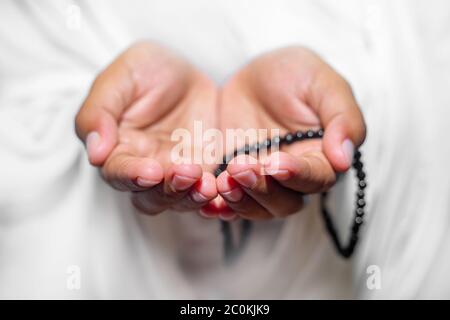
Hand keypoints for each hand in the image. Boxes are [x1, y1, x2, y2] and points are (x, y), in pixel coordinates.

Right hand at [75, 42, 217, 214]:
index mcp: (118, 148)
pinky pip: (208, 190)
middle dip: (168, 190)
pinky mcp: (204, 170)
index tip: (150, 171)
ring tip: (208, 184)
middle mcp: (145, 166)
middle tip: (187, 173)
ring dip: (192, 196)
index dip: (132, 176)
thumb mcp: (121, 77)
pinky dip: (216, 193)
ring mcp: (176, 171)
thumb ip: (100, 111)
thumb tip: (95, 153)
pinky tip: (224, 184)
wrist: (187, 70)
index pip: (118, 172)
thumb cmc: (147, 70)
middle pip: (150, 196)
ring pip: (179, 199)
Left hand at [216, 47, 365, 219]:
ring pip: (257, 208)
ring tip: (223, 181)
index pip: (316, 178)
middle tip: (240, 166)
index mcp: (321, 157)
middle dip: (263, 188)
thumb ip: (342, 116)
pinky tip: (208, 199)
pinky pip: (228, 203)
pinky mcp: (234, 180)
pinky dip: (219, 205)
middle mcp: (293, 177)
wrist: (252, 76)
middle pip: (285, 201)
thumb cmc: (295, 74)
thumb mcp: (322, 82)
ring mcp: (262, 181)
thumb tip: (344, 158)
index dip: (298, 174)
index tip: (277, 163)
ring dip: (241, 200)